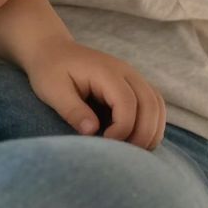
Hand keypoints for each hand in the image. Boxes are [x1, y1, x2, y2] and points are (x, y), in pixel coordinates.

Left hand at [22, 40, 165, 149]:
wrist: (53, 50)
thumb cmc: (50, 71)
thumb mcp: (53, 91)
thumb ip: (73, 110)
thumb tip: (92, 132)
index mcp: (106, 72)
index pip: (128, 103)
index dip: (122, 129)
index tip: (106, 145)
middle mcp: (126, 72)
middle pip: (151, 104)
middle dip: (143, 134)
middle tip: (125, 157)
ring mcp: (132, 77)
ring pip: (157, 104)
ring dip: (152, 131)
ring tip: (134, 153)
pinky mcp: (132, 85)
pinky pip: (153, 104)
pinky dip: (151, 124)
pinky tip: (136, 140)